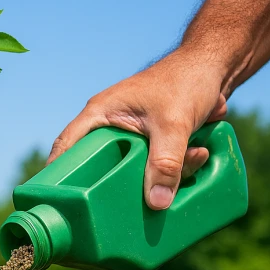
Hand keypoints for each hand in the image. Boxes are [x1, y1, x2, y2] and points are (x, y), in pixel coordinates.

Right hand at [47, 49, 227, 209]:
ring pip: (136, 166)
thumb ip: (166, 163)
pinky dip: (177, 165)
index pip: (68, 144)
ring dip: (163, 172)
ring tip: (194, 157)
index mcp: (100, 113)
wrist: (215, 65)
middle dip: (123, 180)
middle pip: (103, 162)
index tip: (54, 197)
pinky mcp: (154, 139)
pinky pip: (157, 163)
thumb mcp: (174, 125)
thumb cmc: (185, 81)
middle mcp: (111, 124)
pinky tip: (199, 154)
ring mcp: (132, 132)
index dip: (58, 170)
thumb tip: (157, 203)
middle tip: (128, 200)